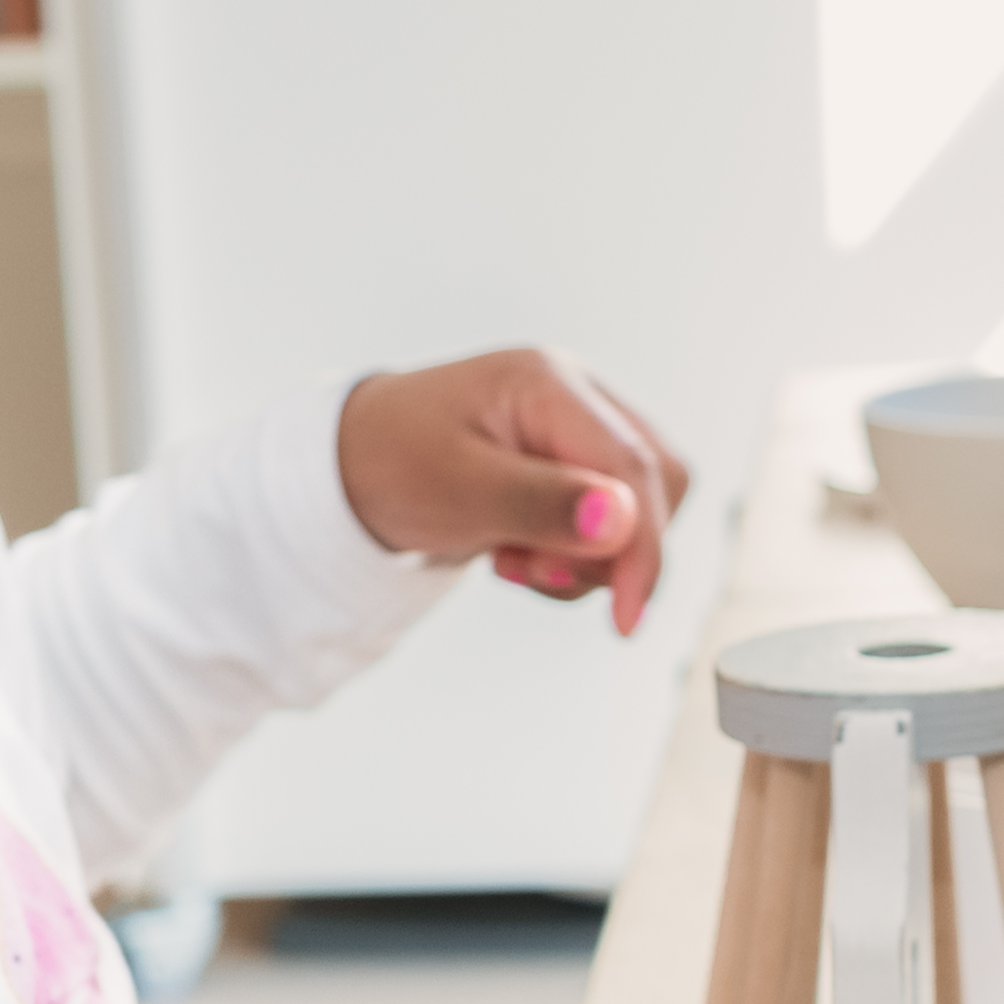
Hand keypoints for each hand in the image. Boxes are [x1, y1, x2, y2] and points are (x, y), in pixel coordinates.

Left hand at [336, 349, 695, 634]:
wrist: (348, 467)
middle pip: (654, 485)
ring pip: (638, 511)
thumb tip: (623, 521)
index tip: (626, 619)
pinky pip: (608, 524)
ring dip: (587, 559)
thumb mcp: (457, 489)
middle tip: (534, 573)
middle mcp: (577, 399)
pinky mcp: (571, 468)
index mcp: (550, 384)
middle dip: (611, 550)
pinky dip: (572, 556)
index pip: (633, 468)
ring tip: (512, 560)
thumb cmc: (388, 463)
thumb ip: (541, 504)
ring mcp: (577, 432)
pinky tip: (516, 553)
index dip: (642, 549)